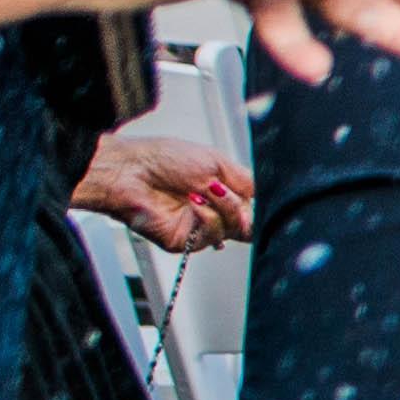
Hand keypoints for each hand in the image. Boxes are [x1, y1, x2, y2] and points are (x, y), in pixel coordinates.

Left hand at [71, 120, 248, 252]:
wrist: (131, 170)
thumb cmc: (164, 159)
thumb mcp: (218, 162)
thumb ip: (248, 183)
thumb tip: (268, 203)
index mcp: (222, 192)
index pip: (254, 206)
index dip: (262, 205)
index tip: (265, 200)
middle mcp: (213, 211)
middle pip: (249, 222)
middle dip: (247, 208)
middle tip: (234, 195)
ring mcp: (199, 227)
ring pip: (235, 230)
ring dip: (226, 208)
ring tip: (208, 191)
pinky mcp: (184, 241)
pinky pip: (211, 236)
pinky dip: (208, 218)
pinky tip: (194, 204)